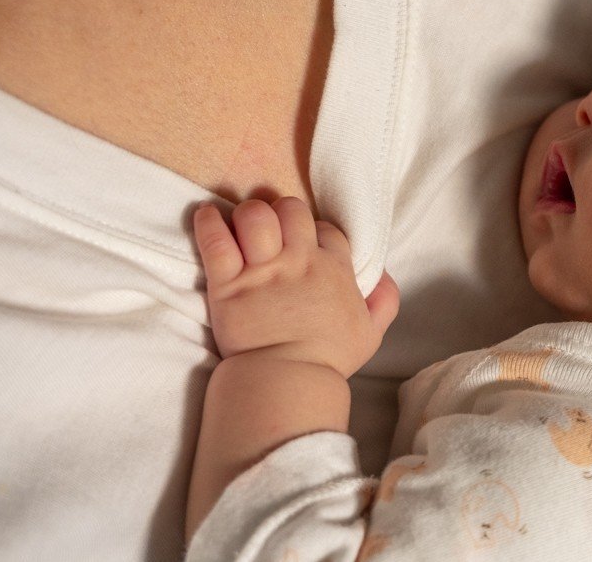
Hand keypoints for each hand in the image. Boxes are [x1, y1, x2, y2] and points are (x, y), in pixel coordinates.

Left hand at [192, 197, 398, 377]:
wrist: (288, 381)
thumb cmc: (329, 359)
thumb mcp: (371, 332)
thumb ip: (385, 300)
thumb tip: (383, 275)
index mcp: (334, 269)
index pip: (326, 228)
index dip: (314, 230)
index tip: (304, 244)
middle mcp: (300, 262)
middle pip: (291, 210)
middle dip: (280, 213)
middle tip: (271, 231)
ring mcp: (263, 271)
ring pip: (255, 216)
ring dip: (247, 215)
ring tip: (242, 227)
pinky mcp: (228, 284)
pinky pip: (215, 239)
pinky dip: (208, 223)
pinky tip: (206, 217)